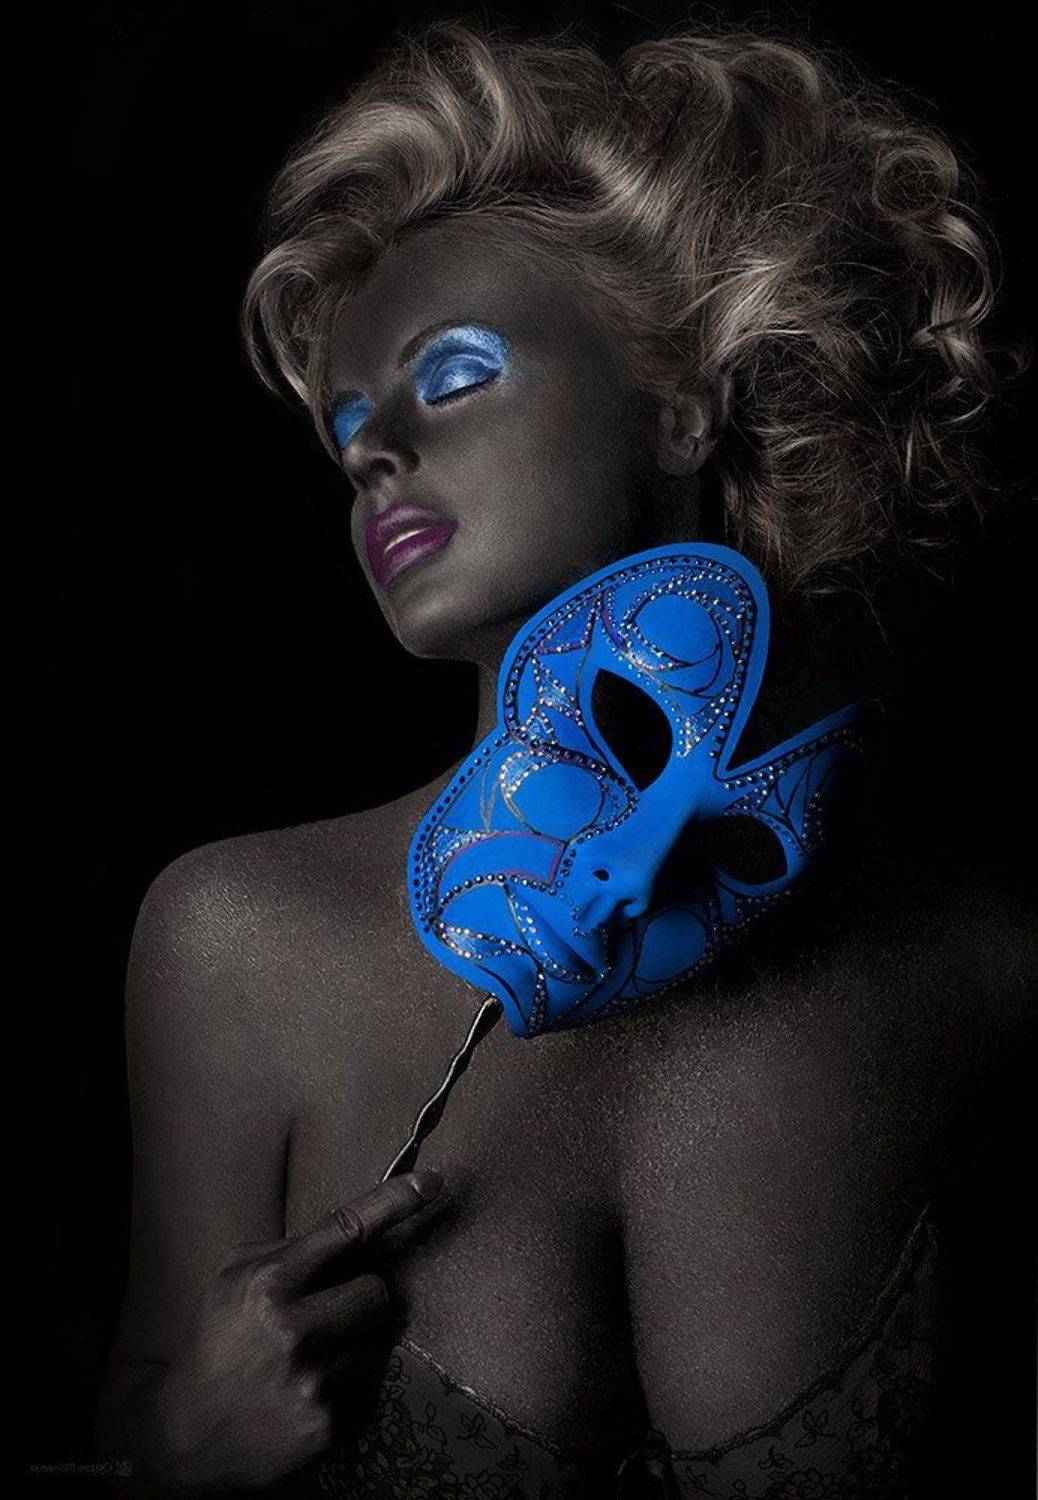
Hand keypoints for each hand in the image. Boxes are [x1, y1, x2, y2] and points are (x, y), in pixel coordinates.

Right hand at [148, 1170, 442, 1494]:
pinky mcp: (333, 1425)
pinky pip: (373, 1381)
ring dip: (357, 1338)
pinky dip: (352, 1379)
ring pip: (380, 1337)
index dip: (395, 1201)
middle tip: (327, 1310)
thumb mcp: (237, 1276)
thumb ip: (294, 1249)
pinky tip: (312, 1387)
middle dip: (360, 1294)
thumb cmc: (219, 1341)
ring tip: (313, 1354)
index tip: (431, 1182)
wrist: (187, 1434)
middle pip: (378, 1289)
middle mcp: (297, 1331)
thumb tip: (361, 1230)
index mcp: (271, 1282)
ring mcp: (318, 1382)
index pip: (348, 1229)